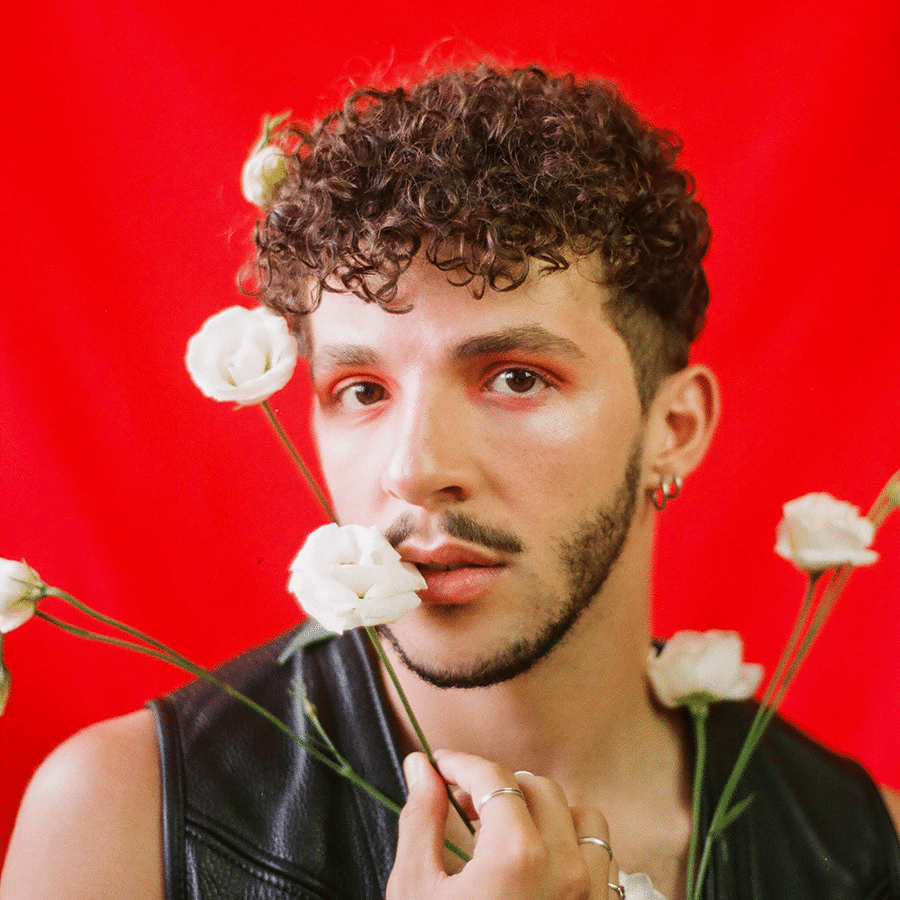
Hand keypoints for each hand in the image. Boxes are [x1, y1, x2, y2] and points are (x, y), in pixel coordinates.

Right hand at [387, 749, 619, 899]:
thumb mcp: (417, 889)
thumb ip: (420, 818)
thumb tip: (420, 768)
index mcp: (515, 855)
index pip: (493, 776)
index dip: (461, 763)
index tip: (441, 767)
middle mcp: (564, 869)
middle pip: (538, 787)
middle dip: (499, 785)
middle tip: (464, 803)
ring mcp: (591, 896)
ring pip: (582, 817)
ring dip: (545, 811)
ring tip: (508, 830)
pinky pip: (604, 860)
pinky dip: (574, 847)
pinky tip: (540, 863)